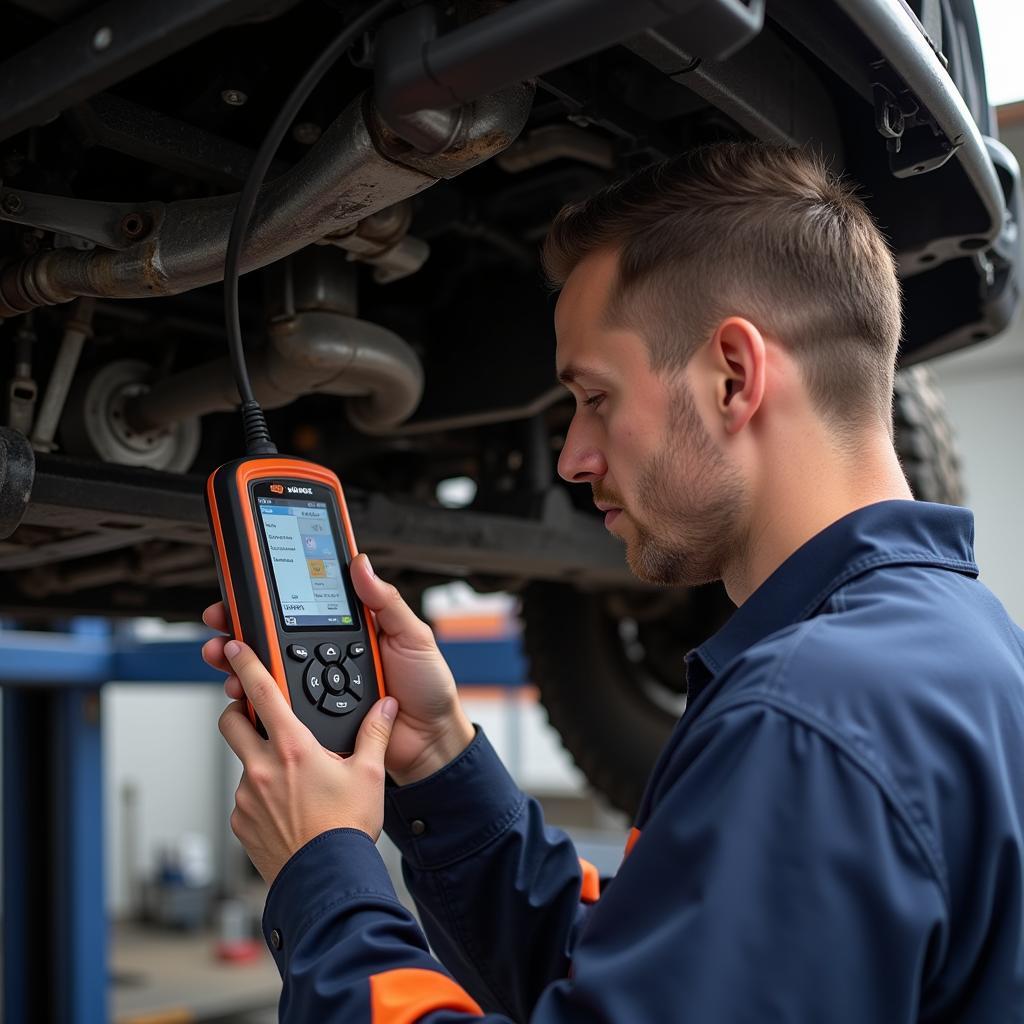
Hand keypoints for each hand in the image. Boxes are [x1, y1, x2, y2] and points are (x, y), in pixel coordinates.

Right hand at [201, 553, 473, 785]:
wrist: (429, 739)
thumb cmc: (427, 686)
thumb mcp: (412, 635)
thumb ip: (385, 601)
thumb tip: (360, 564)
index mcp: (348, 631)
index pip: (304, 606)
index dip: (273, 596)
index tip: (245, 587)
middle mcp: (328, 655)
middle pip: (275, 638)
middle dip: (241, 627)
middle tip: (221, 621)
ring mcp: (319, 685)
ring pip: (269, 671)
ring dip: (240, 662)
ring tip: (225, 655)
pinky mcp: (313, 716)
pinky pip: (278, 706)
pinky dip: (255, 698)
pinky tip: (243, 691)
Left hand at [215, 638, 397, 884]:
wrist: (326, 880)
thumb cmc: (345, 830)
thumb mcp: (368, 774)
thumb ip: (375, 733)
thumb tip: (387, 706)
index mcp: (293, 748)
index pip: (260, 692)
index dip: (245, 664)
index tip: (234, 648)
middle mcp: (261, 769)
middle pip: (231, 721)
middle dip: (238, 710)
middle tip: (256, 714)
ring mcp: (246, 797)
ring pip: (241, 762)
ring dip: (258, 760)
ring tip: (292, 780)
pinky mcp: (241, 823)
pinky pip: (245, 798)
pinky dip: (261, 795)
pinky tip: (287, 808)